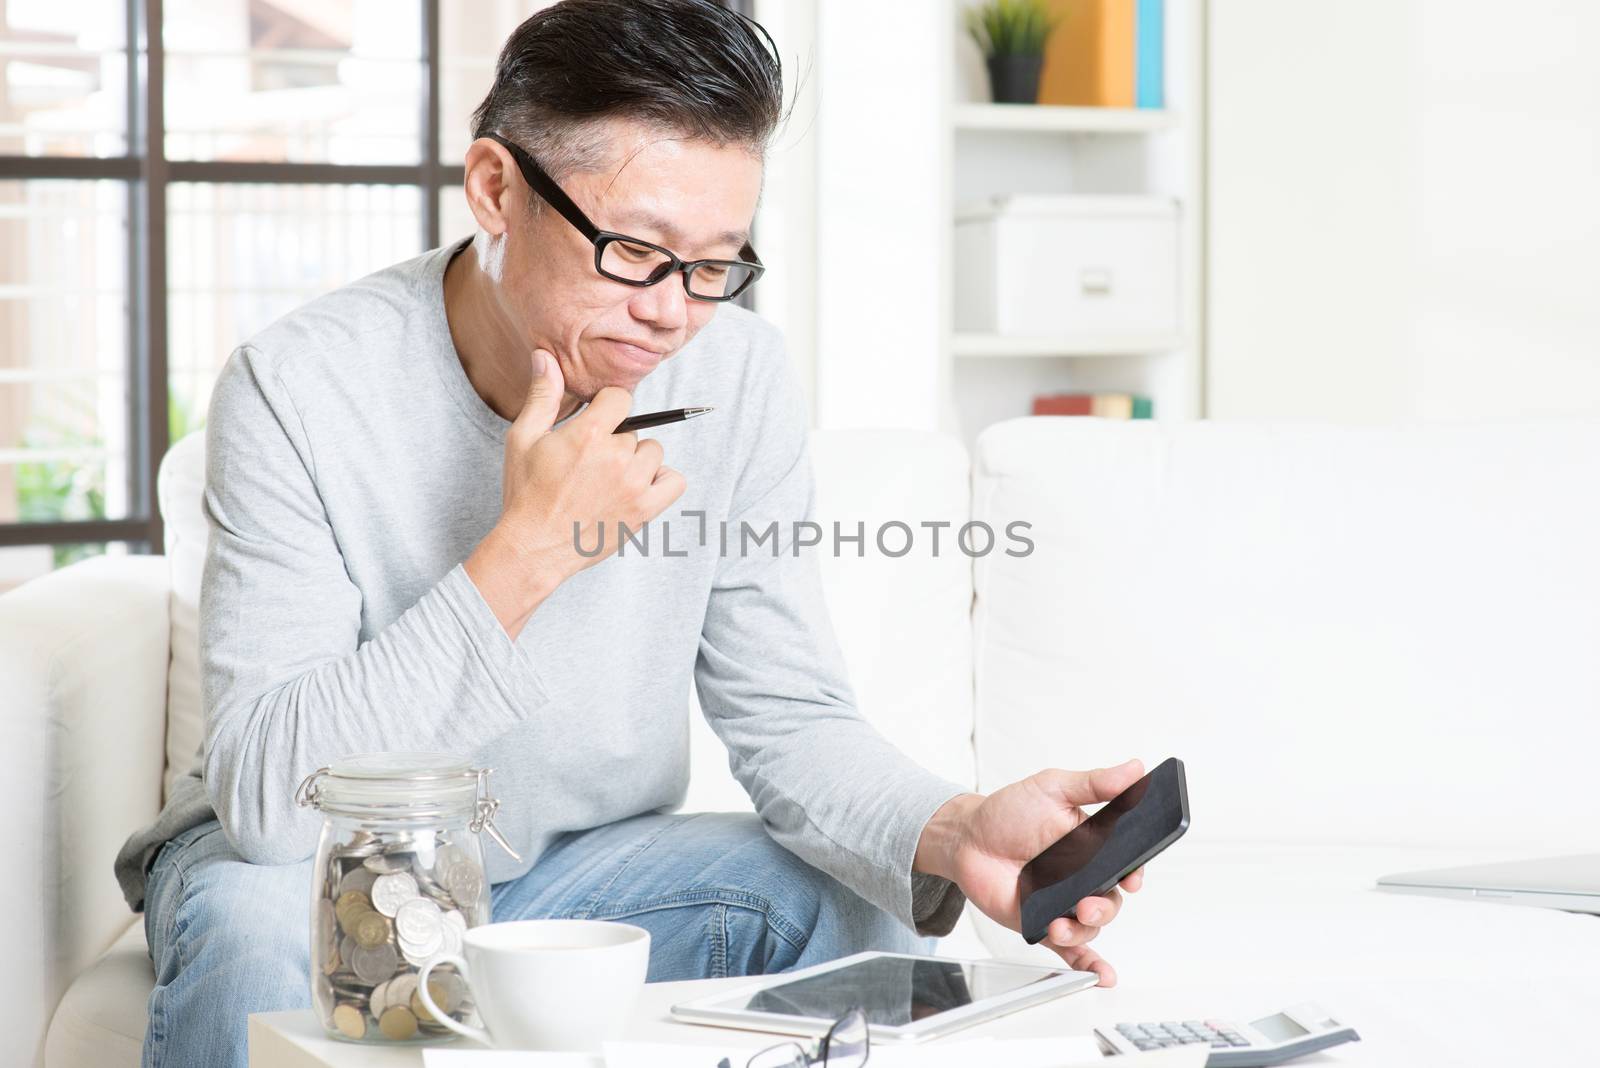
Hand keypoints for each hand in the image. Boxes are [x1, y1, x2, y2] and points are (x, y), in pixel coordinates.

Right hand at [466, 349, 684, 634]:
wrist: (533, 547)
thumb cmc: (526, 493)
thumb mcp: (523, 438)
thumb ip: (542, 396)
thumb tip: (545, 356)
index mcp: (588, 434)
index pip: (620, 398)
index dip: (606, 408)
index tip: (593, 425)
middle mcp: (616, 457)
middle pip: (634, 429)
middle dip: (615, 440)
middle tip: (589, 463)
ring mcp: (634, 485)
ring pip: (652, 452)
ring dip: (637, 460)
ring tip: (609, 477)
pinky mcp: (645, 510)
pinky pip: (675, 481)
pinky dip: (662, 480)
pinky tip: (637, 486)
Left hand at [916, 759, 1147, 985]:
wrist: (967, 838)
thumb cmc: (1009, 812)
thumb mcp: (1053, 788)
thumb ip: (1094, 784)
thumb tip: (1134, 769)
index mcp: (1093, 845)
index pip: (1126, 863)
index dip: (1134, 874)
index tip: (1131, 878)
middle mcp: (1083, 876)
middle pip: (1111, 900)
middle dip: (1105, 907)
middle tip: (1088, 903)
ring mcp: (1063, 902)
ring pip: (1090, 926)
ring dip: (1084, 930)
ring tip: (1064, 923)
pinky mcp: (1043, 923)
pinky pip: (1071, 949)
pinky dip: (1087, 965)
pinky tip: (1100, 975)